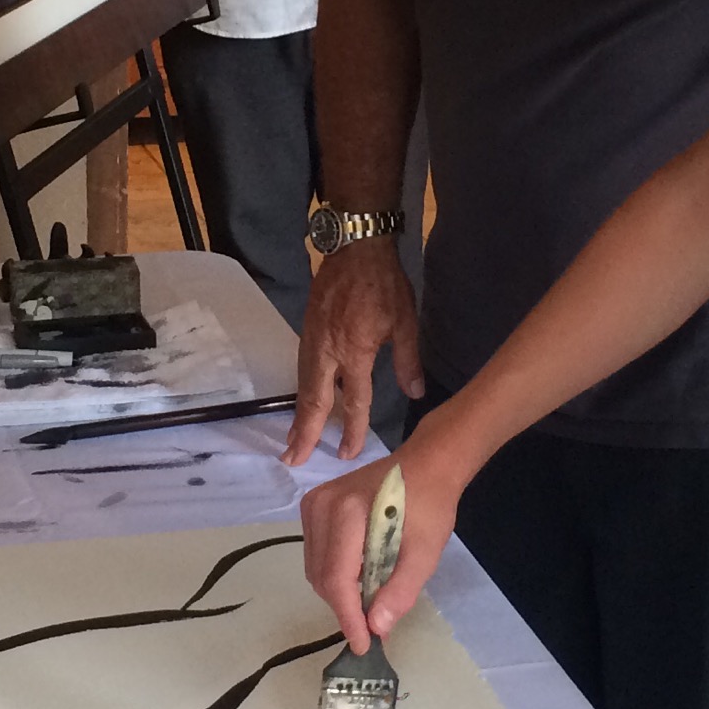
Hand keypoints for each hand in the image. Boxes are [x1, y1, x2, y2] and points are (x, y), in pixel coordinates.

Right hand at [282, 236, 422, 466]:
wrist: (355, 249)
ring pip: (303, 386)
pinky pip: (302, 370)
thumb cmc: (384, 285)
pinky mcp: (307, 332)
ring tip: (293, 441)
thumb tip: (415, 393)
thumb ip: (407, 361)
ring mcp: (313, 341)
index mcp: (354, 351)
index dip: (353, 430)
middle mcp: (328, 351)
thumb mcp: (404, 323)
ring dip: (298, 416)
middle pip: (314, 401)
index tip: (348, 454)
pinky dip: (300, 393)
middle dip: (304, 433)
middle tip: (294, 459)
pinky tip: (302, 404)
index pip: (354, 401)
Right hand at [297, 427, 464, 650]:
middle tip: (373, 623)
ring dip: (339, 591)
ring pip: (315, 568)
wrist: (426, 464)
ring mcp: (313, 504)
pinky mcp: (313, 505)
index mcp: (347, 513)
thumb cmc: (430, 504)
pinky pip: (316, 553)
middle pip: (322, 576)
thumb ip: (400, 591)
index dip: (348, 617)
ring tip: (369, 597)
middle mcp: (320, 506)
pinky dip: (335, 572)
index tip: (363, 644)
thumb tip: (377, 627)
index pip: (336, 578)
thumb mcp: (425, 552)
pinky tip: (359, 574)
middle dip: (345, 606)